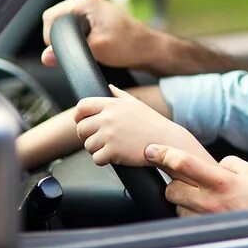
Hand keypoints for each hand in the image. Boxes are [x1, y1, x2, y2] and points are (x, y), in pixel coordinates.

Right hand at [41, 0, 158, 68]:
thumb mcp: (97, 49)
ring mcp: (89, 10)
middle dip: (60, 39)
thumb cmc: (129, 45)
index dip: (51, 37)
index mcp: (84, 1)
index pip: (50, 17)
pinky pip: (74, 30)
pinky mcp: (93, 20)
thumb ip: (70, 51)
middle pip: (55, 21)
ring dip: (70, 41)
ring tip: (87, 49)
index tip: (61, 50)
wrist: (149, 48)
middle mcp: (85, 2)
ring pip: (64, 27)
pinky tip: (88, 48)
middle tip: (76, 51)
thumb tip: (46, 57)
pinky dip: (77, 41)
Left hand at [75, 85, 197, 166]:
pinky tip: (118, 155)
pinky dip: (105, 160)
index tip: (84, 123)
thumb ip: (119, 95)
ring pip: (88, 146)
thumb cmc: (153, 124)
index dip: (79, 117)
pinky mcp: (112, 151)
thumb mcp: (136, 104)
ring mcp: (109, 135)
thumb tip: (109, 87)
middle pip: (81, 129)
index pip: (82, 107)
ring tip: (115, 147)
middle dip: (88, 136)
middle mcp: (108, 118)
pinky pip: (97, 159)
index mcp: (112, 104)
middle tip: (103, 140)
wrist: (168, 142)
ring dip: (97, 149)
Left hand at [144, 144, 247, 215]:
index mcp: (221, 182)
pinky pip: (188, 222)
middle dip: (176, 183)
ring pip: (178, 208)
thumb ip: (229, 164)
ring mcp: (206, 221)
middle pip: (171, 189)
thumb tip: (215, 165)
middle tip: (190, 182)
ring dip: (185, 202)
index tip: (151, 150)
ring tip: (206, 200)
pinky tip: (210, 213)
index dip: (164, 155)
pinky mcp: (206, 234)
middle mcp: (210, 202)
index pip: (184, 164)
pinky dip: (193, 215)